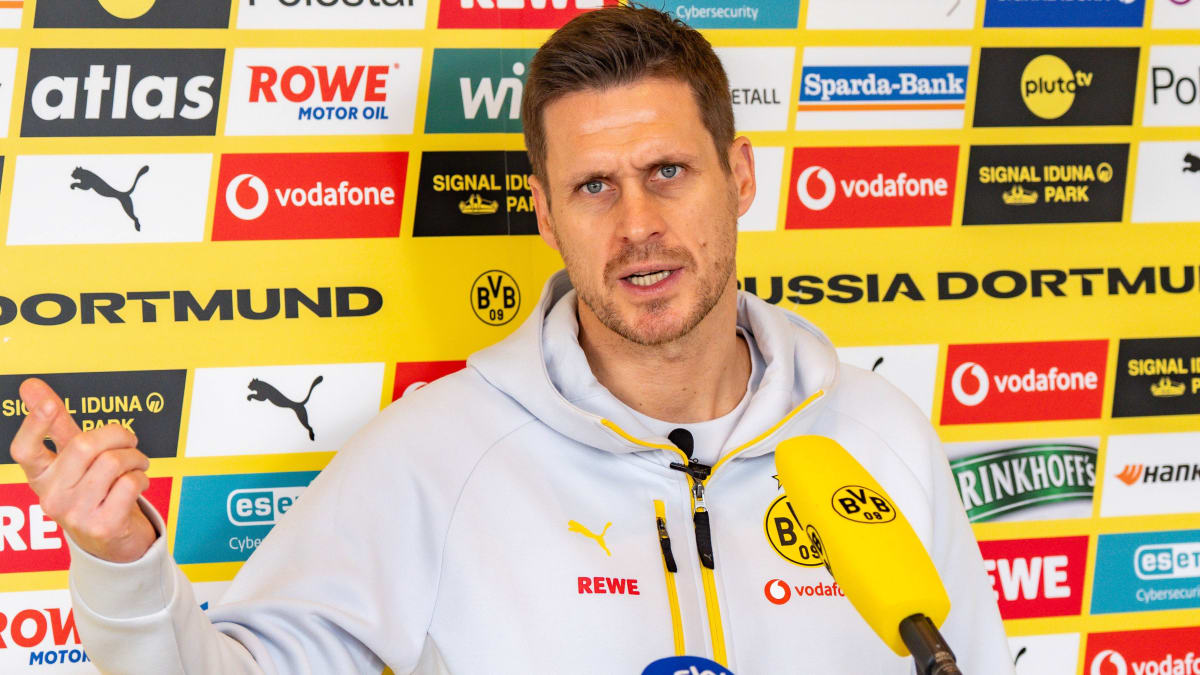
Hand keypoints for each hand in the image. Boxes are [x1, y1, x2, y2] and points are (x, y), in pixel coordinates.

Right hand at [9, 378, 156, 562]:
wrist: (109, 539)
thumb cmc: (90, 487)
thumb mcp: (71, 456)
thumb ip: (54, 422)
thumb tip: (30, 384)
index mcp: (39, 475)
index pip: (25, 450)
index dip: (35, 426)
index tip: (47, 403)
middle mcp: (51, 496)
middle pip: (84, 446)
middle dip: (117, 434)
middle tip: (130, 439)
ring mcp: (75, 514)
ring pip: (113, 462)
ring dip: (135, 457)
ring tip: (137, 463)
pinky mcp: (102, 526)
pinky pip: (130, 484)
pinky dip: (142, 478)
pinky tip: (138, 484)